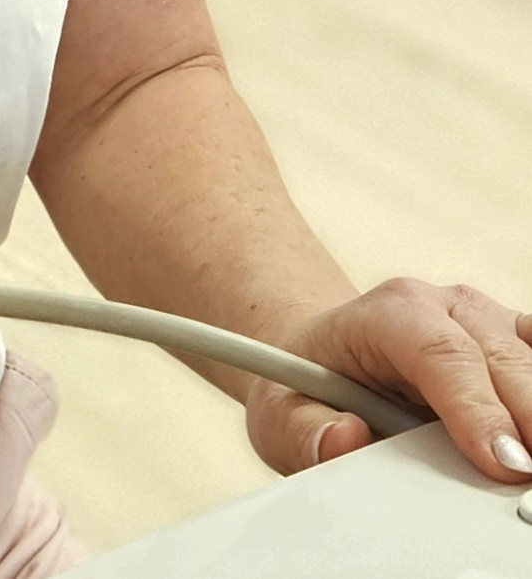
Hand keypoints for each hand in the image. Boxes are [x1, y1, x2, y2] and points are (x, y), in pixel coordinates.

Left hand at [247, 280, 531, 482]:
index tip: (503, 464)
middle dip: (524, 423)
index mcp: (388, 314)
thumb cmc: (306, 383)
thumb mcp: (283, 415)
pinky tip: (530, 436)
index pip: (441, 354)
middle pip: (500, 360)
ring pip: (528, 359)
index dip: (477, 408)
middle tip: (529, 484)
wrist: (320, 355)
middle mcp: (443, 306)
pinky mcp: (508, 341)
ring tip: (530, 473)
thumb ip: (307, 433)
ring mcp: (482, 321)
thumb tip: (345, 440)